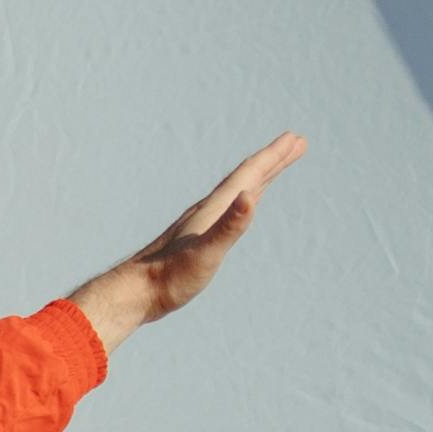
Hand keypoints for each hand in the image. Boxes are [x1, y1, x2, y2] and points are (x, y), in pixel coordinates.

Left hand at [68, 132, 301, 345]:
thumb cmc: (170, 276)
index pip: (248, 176)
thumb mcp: (206, 253)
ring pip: (238, 191)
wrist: (135, 293)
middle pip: (246, 178)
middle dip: (273, 160)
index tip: (295, 138)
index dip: (273, 156)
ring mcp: (202, 224)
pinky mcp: (197, 238)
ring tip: (276, 166)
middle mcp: (208, 210)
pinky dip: (243, 200)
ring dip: (260, 176)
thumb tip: (250, 196)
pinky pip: (229, 210)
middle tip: (296, 142)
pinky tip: (244, 204)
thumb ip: (229, 226)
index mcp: (213, 210)